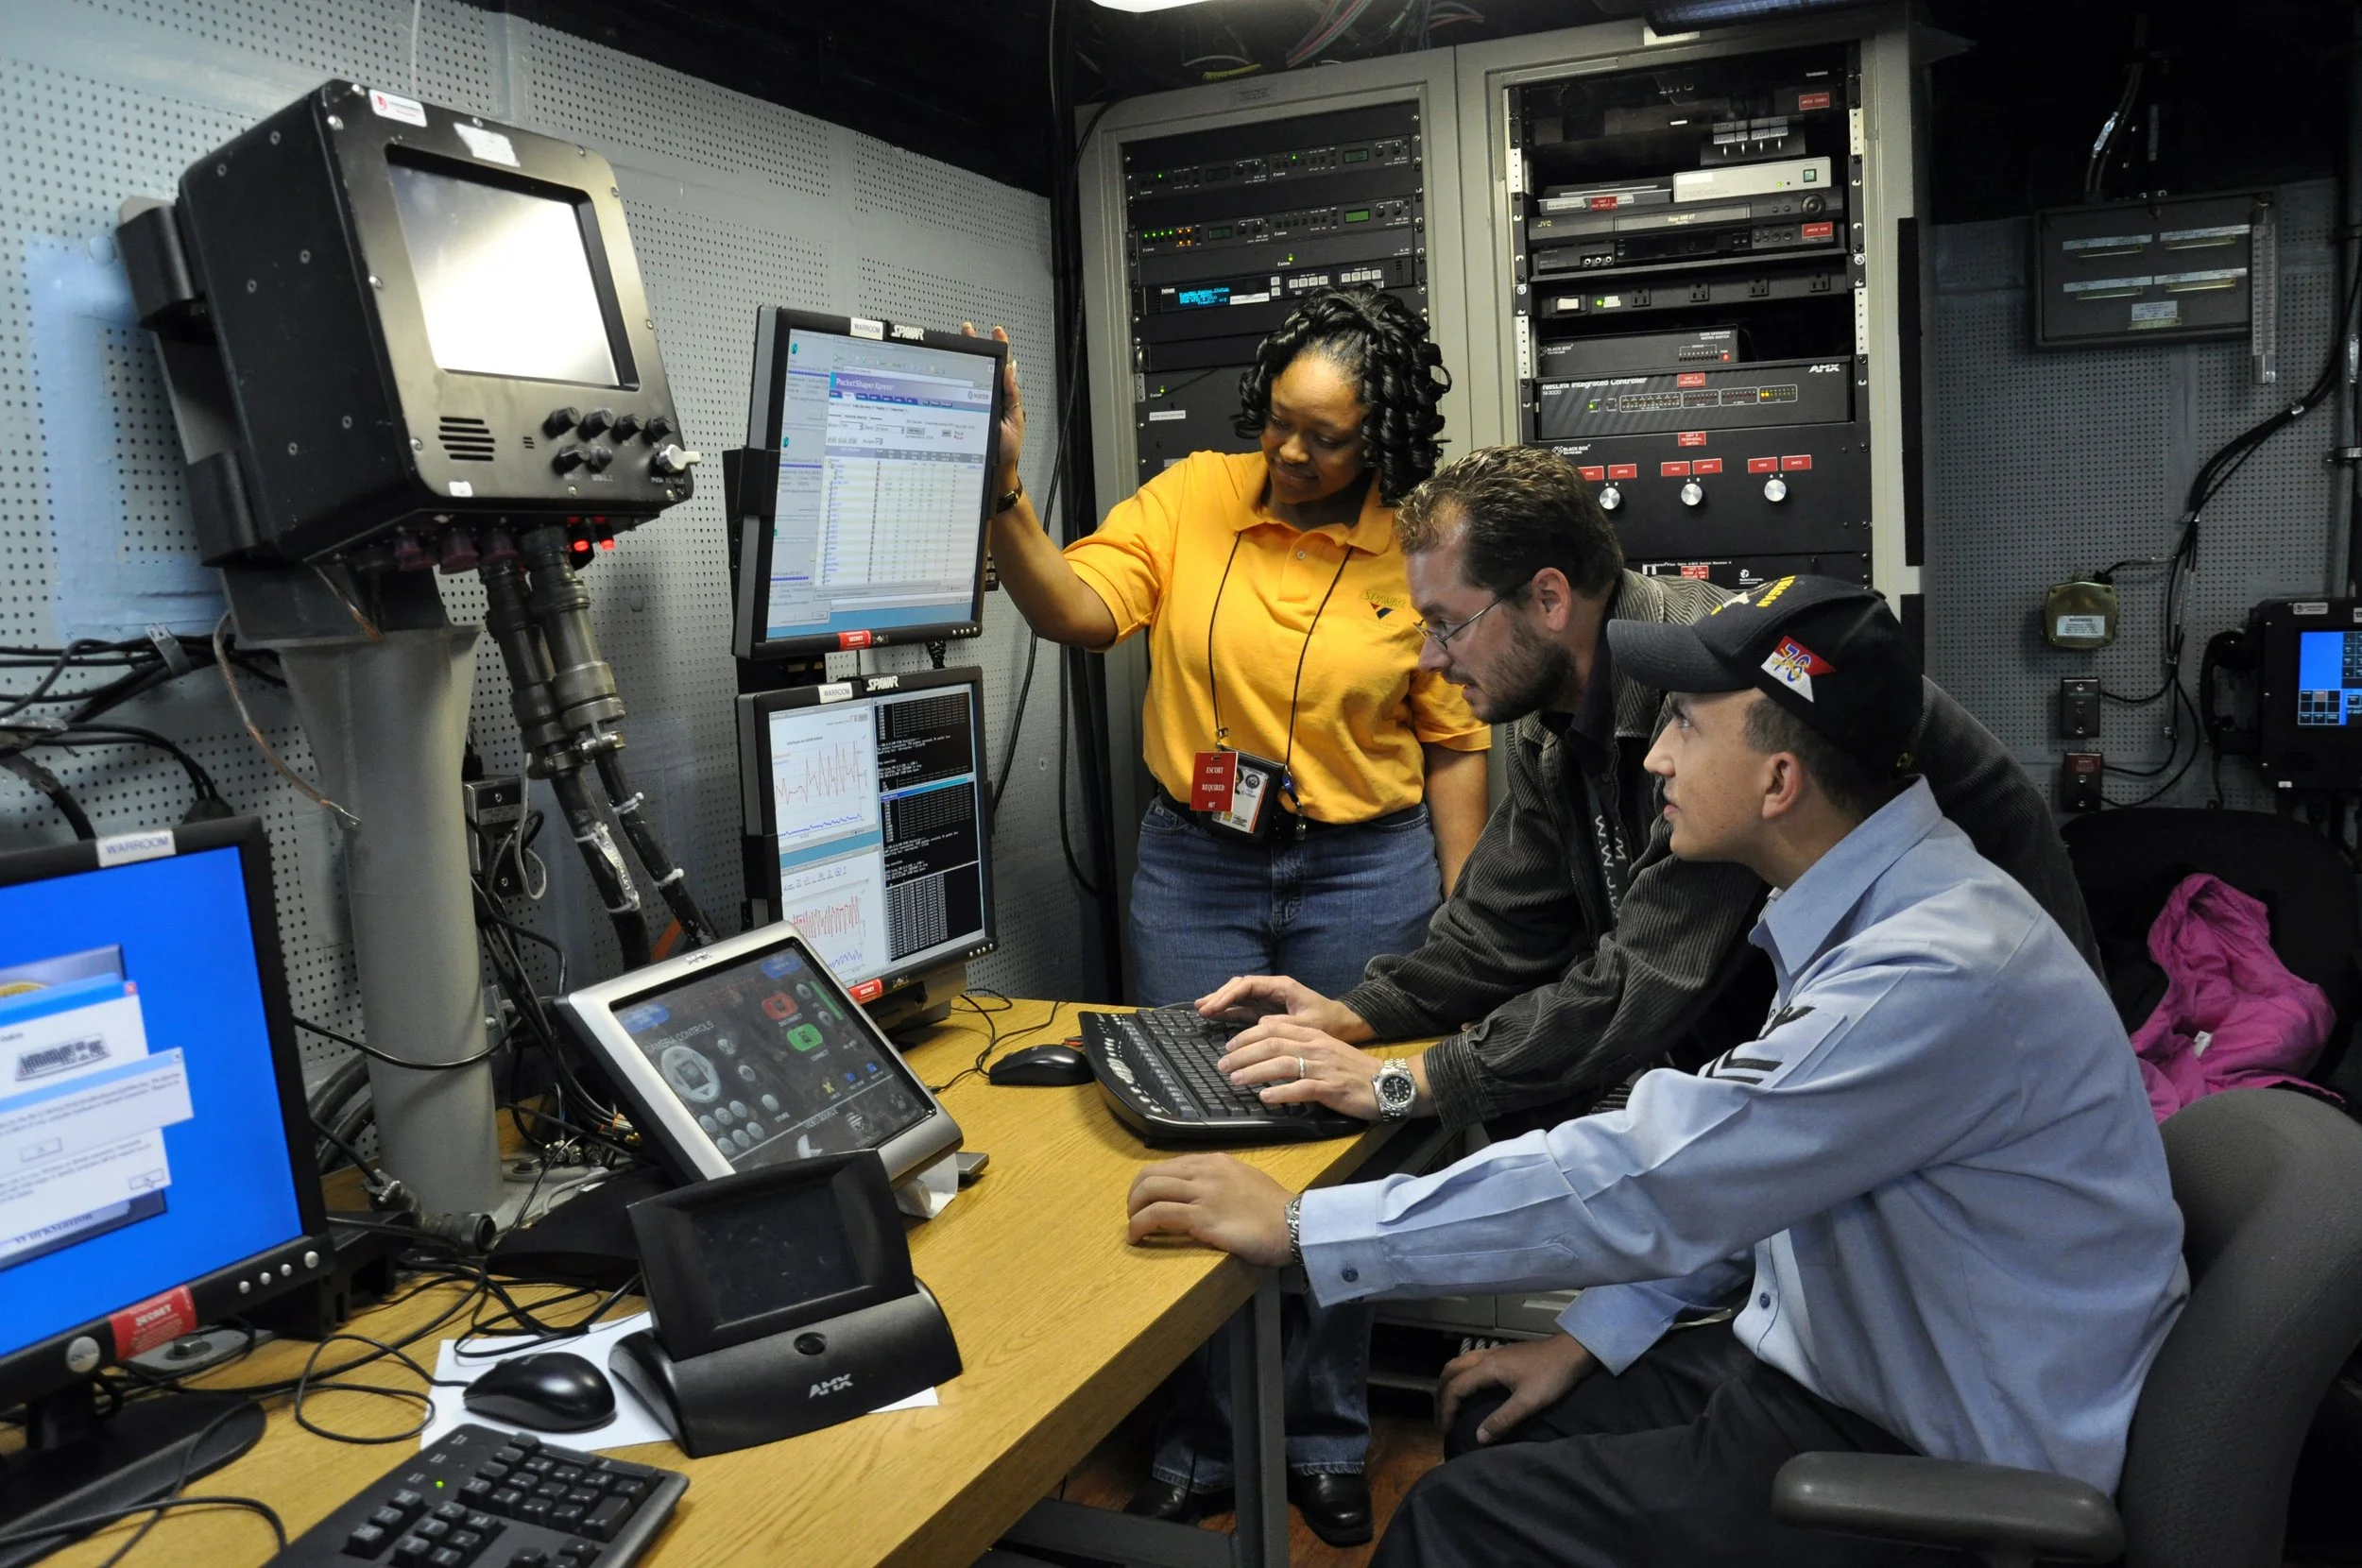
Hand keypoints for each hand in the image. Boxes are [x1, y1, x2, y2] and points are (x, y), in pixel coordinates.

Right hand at [961, 322, 1025, 490]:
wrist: (993, 471)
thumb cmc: (1006, 449)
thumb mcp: (1014, 422)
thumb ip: (1012, 397)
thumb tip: (1010, 371)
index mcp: (1001, 396)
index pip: (1000, 367)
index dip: (1000, 348)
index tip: (997, 332)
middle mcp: (984, 396)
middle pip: (979, 367)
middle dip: (973, 347)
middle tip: (967, 330)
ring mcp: (969, 404)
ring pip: (964, 377)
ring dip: (961, 359)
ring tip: (957, 342)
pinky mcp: (957, 413)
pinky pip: (952, 396)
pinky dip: (946, 382)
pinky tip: (943, 369)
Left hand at [1126, 1153, 1293, 1265]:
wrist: (1294, 1224)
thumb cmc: (1274, 1209)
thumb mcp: (1245, 1180)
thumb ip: (1221, 1181)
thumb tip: (1200, 1192)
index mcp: (1214, 1162)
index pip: (1169, 1165)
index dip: (1150, 1184)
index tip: (1146, 1202)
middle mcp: (1204, 1171)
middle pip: (1151, 1174)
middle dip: (1134, 1195)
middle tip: (1134, 1215)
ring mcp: (1202, 1193)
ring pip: (1150, 1190)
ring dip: (1133, 1210)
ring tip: (1133, 1229)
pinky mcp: (1202, 1218)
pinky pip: (1158, 1214)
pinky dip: (1139, 1225)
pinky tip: (1137, 1237)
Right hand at [1197, 974, 1369, 1041]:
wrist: (1343, 1025)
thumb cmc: (1328, 1022)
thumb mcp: (1308, 1025)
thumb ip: (1284, 1024)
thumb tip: (1259, 1023)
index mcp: (1282, 986)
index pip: (1247, 984)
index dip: (1228, 995)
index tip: (1213, 1006)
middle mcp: (1272, 989)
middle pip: (1239, 987)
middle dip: (1219, 996)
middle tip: (1201, 1008)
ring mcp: (1269, 999)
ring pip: (1239, 996)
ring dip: (1221, 1002)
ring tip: (1201, 1010)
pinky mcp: (1268, 1010)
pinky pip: (1244, 1008)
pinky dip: (1229, 1012)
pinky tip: (1215, 1016)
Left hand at [1217, 1019, 1393, 1121]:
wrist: (1389, 1083)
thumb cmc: (1355, 1070)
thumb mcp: (1327, 1049)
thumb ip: (1300, 1044)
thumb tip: (1269, 1039)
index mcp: (1314, 1035)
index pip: (1273, 1028)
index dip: (1246, 1037)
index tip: (1228, 1047)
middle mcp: (1316, 1047)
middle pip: (1271, 1044)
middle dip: (1242, 1054)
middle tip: (1223, 1066)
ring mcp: (1323, 1067)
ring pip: (1281, 1064)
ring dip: (1254, 1072)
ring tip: (1235, 1080)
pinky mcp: (1331, 1089)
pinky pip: (1301, 1089)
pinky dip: (1280, 1093)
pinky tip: (1264, 1098)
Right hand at [1437, 1333, 1597, 1444]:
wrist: (1573, 1351)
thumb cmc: (1552, 1376)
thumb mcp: (1529, 1402)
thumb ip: (1502, 1419)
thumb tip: (1478, 1437)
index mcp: (1488, 1367)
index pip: (1456, 1387)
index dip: (1446, 1408)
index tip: (1445, 1429)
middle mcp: (1486, 1357)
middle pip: (1451, 1370)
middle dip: (1441, 1393)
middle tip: (1441, 1417)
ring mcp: (1494, 1353)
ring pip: (1460, 1363)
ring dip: (1450, 1383)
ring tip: (1449, 1403)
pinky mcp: (1503, 1355)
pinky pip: (1471, 1363)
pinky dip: (1462, 1377)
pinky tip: (1470, 1389)